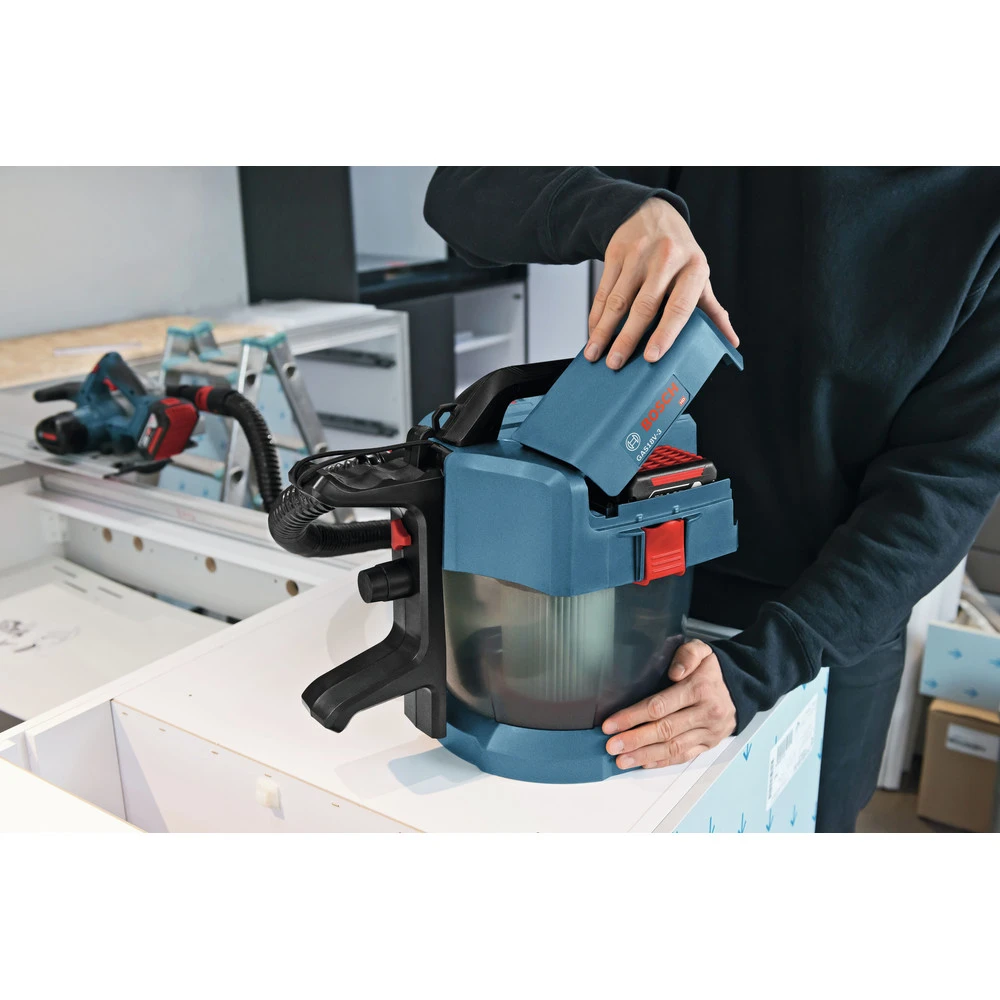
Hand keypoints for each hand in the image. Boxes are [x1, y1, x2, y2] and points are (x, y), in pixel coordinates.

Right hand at [586, 197, 738, 369]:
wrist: (652, 212)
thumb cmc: (679, 253)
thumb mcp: (698, 274)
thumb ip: (712, 309)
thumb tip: (731, 342)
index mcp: (694, 269)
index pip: (679, 307)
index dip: (665, 334)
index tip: (651, 357)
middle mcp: (667, 259)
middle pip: (644, 306)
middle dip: (627, 338)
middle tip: (615, 364)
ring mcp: (639, 255)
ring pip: (618, 300)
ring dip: (603, 331)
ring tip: (594, 354)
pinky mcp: (616, 252)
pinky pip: (604, 290)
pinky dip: (596, 315)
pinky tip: (593, 332)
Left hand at [601, 639, 736, 769]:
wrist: (740, 687)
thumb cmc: (711, 669)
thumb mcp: (701, 650)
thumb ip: (687, 655)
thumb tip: (675, 672)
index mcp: (699, 689)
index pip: (660, 706)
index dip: (633, 716)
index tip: (611, 724)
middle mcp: (705, 713)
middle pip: (664, 730)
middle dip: (635, 740)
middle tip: (611, 746)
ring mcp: (708, 732)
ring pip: (673, 747)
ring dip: (645, 755)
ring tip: (622, 760)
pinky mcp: (709, 744)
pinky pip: (685, 756)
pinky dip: (663, 761)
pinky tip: (644, 763)